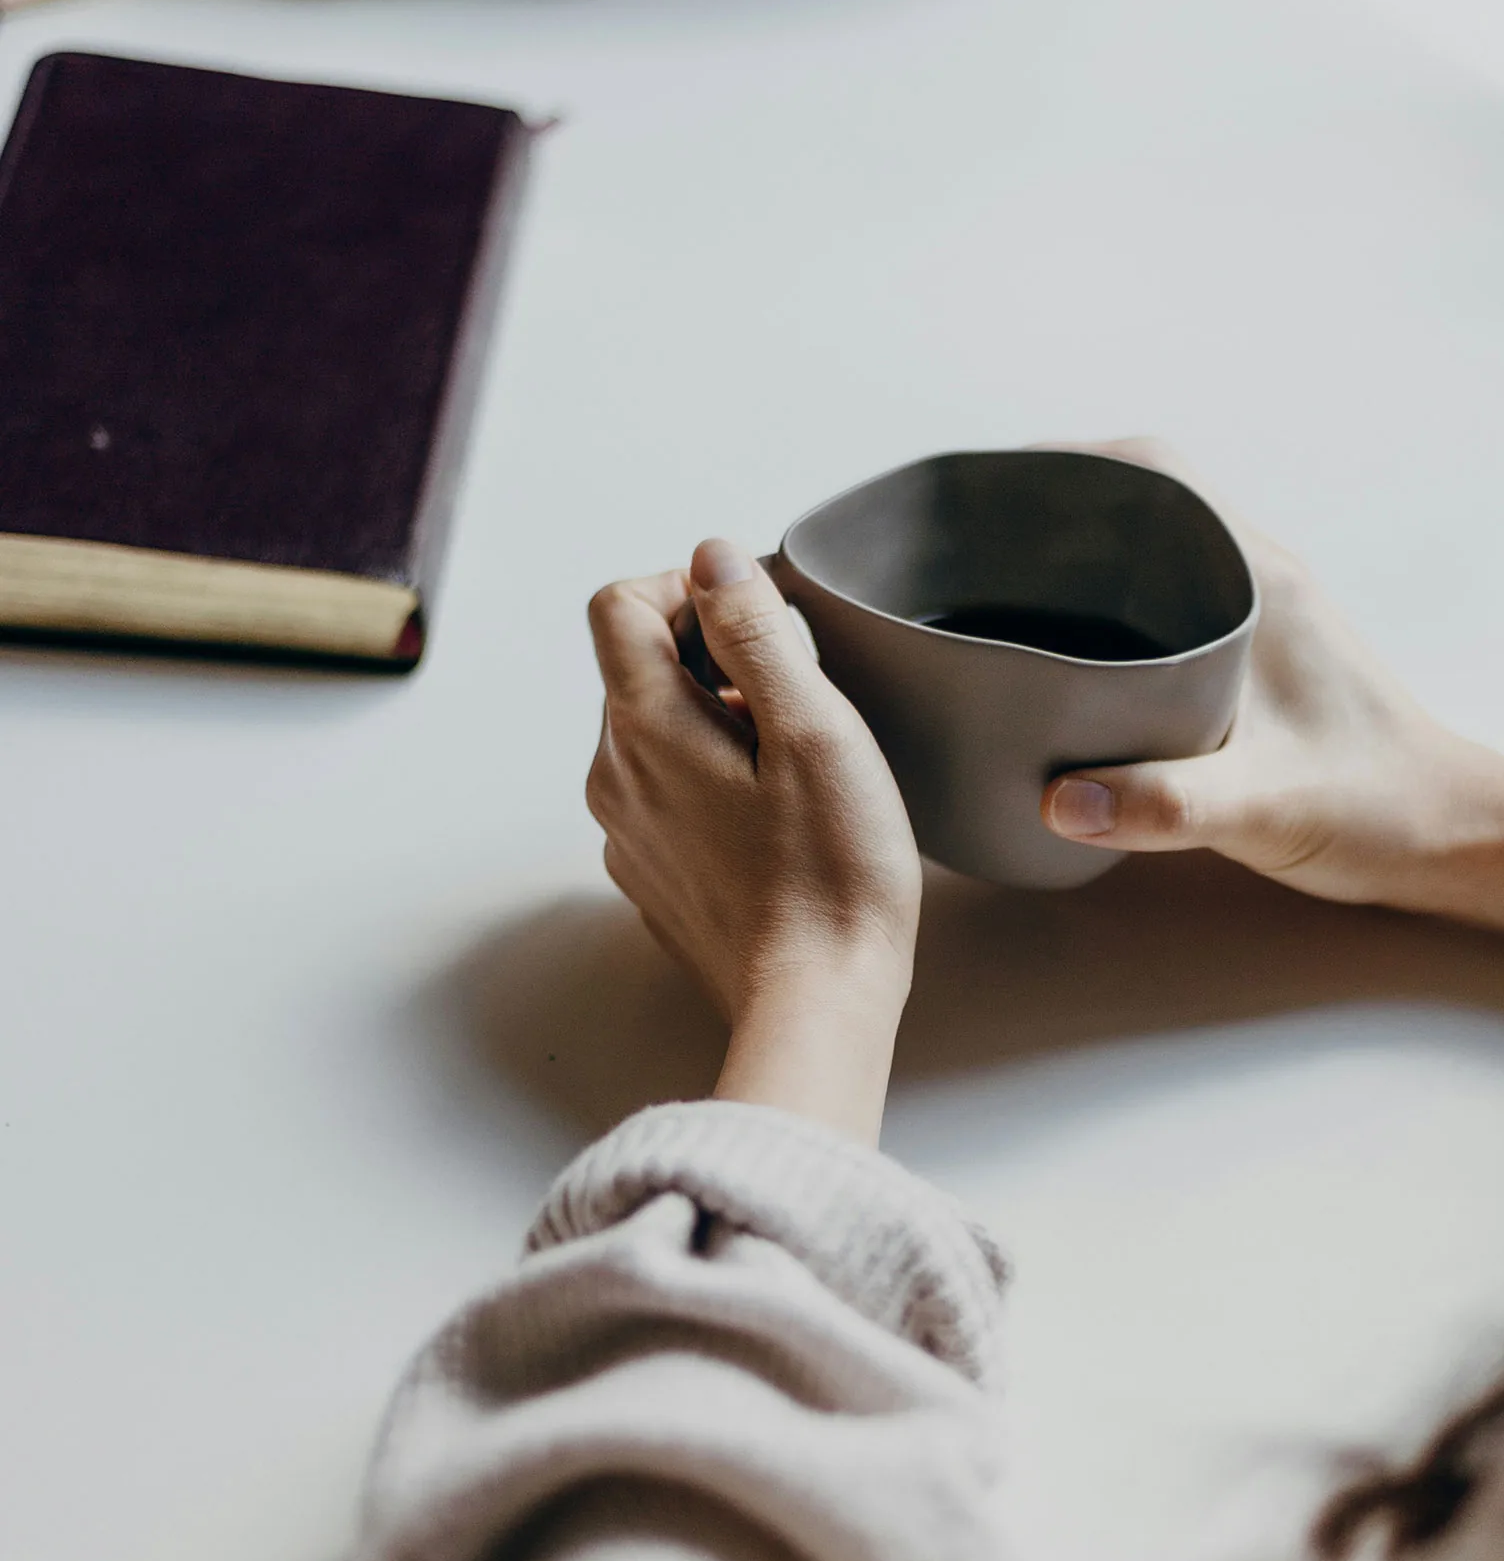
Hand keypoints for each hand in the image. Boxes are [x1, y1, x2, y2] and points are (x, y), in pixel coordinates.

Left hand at [586, 540, 922, 1142]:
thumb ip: (756, 632)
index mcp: (646, 729)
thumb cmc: (831, 873)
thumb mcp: (813, 730)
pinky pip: (666, 791)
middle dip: (712, 656)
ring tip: (793, 761)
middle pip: (637, 666)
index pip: (619, 606)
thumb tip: (714, 559)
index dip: (686, 588)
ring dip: (715, 717)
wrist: (817, 1002)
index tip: (754, 615)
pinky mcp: (652, 874)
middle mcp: (615, 776)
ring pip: (654, 730)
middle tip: (796, 696)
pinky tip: (775, 816)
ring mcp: (628, 831)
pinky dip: (711, 775)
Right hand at [1038, 440, 1474, 907]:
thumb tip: (1055, 799)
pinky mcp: (1254, 658)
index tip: (995, 486)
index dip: (1071, 461)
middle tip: (969, 547)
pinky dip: (1106, 610)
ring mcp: (1258, 616)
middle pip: (1140, 502)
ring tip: (993, 594)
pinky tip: (1061, 661)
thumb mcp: (1265, 807)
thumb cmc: (1377, 809)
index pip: (1158, 472)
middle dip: (1053, 509)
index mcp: (1259, 580)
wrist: (1453, 837)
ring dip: (1078, 560)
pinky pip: (1165, 604)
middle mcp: (1257, 580)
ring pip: (1152, 553)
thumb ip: (1165, 803)